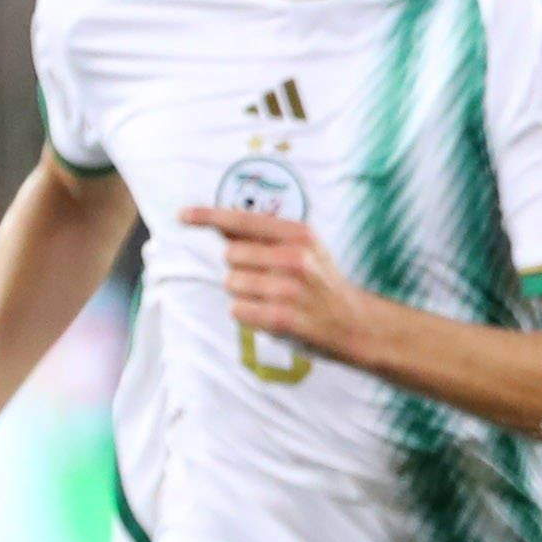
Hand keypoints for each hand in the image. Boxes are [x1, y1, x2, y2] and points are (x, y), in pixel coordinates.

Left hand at [184, 205, 368, 362]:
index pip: (243, 220)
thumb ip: (264, 236)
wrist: (358, 325)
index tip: (182, 216)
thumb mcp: (305, 249)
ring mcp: (290, 289)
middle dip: (240, 268)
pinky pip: (237, 310)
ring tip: (273, 300)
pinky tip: (271, 316)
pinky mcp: (283, 319)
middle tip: (268, 280)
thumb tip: (218, 224)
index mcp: (300, 234)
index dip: (208, 216)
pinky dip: (248, 315)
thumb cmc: (322, 284)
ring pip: (231, 283)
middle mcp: (296, 258)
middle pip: (230, 255)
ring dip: (244, 294)